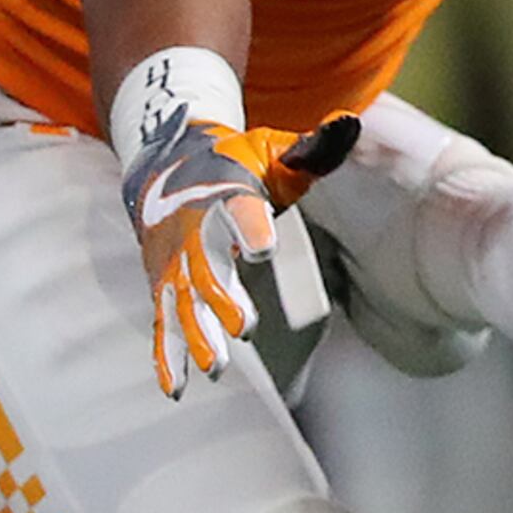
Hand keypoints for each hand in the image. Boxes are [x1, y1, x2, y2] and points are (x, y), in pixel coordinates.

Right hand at [121, 110, 355, 396]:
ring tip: (217, 367)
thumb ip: (310, 149)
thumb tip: (350, 124)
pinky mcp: (162, 285)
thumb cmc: (234, 161)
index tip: (263, 247)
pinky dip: (165, 355)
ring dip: (197, 335)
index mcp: (224, 192)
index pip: (237, 208)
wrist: (164, 163)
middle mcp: (192, 230)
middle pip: (206, 267)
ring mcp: (172, 262)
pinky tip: (177, 387)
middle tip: (243, 328)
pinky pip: (161, 321)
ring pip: (182, 302)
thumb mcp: (270, 149)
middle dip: (222, 298)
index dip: (249, 226)